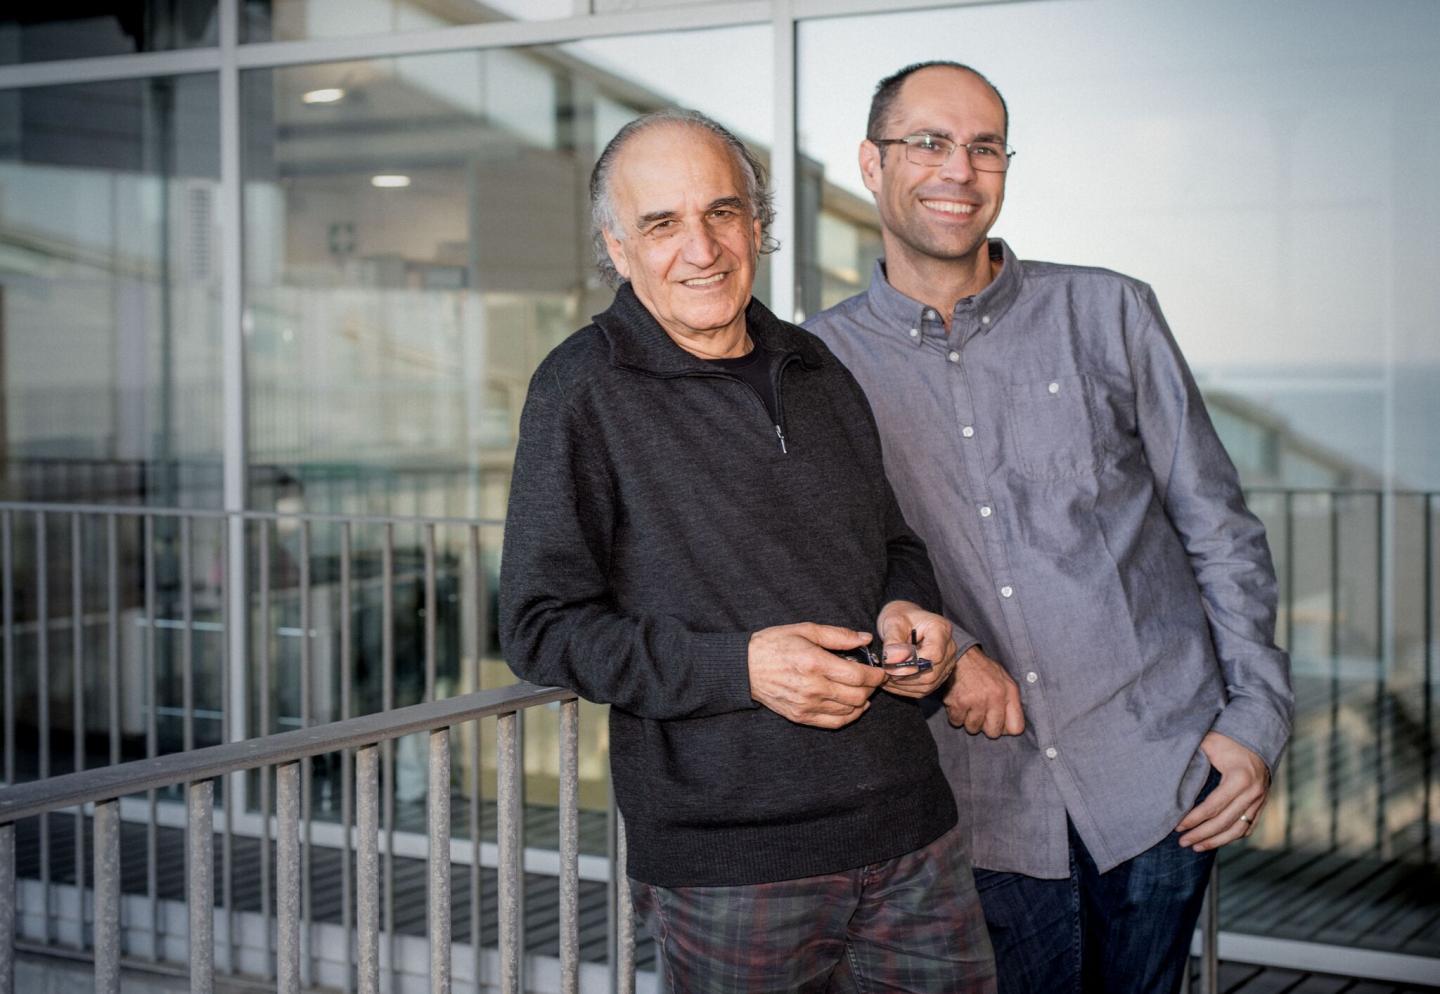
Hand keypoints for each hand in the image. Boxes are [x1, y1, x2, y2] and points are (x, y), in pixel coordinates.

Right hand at [747, 623, 888, 728]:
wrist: (744, 667)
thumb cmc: (774, 644)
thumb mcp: (806, 630)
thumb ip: (838, 635)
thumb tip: (866, 638)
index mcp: (815, 663)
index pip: (858, 676)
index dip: (876, 675)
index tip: (880, 670)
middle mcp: (813, 687)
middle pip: (858, 696)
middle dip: (872, 688)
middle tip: (873, 678)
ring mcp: (807, 705)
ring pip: (849, 711)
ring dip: (862, 701)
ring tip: (862, 689)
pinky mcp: (801, 716)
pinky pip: (834, 722)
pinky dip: (849, 716)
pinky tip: (853, 706)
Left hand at [874, 601, 957, 697]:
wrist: (906, 621)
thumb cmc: (900, 618)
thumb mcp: (893, 623)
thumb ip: (893, 641)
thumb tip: (891, 662)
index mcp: (941, 629)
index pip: (933, 655)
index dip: (911, 664)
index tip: (890, 664)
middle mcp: (949, 648)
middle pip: (931, 673)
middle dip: (905, 677)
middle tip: (884, 673)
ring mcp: (947, 663)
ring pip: (928, 685)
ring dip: (903, 685)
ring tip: (885, 678)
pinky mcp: (939, 675)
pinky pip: (924, 689)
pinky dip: (905, 689)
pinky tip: (891, 683)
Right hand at [941, 646, 1023, 737]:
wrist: (960, 655)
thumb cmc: (983, 669)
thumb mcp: (1004, 680)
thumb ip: (1010, 702)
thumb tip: (1010, 728)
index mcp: (1009, 692)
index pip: (1016, 728)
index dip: (1006, 728)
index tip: (998, 722)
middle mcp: (995, 698)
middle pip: (993, 732)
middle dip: (985, 726)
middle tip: (980, 714)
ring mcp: (977, 701)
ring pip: (973, 728)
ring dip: (968, 720)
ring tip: (968, 705)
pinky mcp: (959, 702)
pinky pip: (956, 721)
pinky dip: (955, 715)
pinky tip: (958, 703)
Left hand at [1176, 732, 1270, 850]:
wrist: (1259, 735)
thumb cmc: (1227, 738)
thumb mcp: (1209, 742)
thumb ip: (1192, 754)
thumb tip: (1167, 767)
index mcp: (1239, 778)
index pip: (1212, 806)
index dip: (1194, 819)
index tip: (1177, 827)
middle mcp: (1253, 792)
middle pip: (1224, 822)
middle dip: (1201, 835)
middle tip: (1182, 842)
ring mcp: (1260, 799)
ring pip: (1238, 829)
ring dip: (1216, 841)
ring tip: (1196, 847)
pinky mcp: (1262, 803)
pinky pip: (1248, 826)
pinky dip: (1232, 837)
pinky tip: (1216, 841)